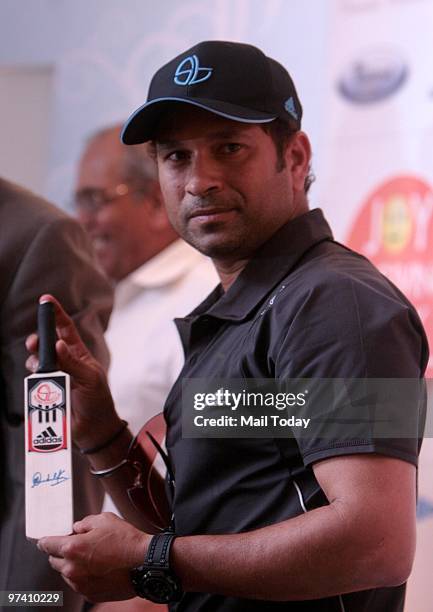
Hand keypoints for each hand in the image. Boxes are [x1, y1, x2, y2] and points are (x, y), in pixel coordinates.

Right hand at [25, 294, 120, 447]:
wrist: (94, 429)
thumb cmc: (97, 401)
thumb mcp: (90, 379)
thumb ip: (73, 362)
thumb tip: (58, 345)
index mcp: (79, 354)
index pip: (65, 329)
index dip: (56, 314)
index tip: (46, 300)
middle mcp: (64, 362)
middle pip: (46, 344)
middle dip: (38, 339)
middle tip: (33, 342)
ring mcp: (55, 376)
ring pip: (37, 362)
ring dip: (36, 362)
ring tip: (41, 370)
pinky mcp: (46, 392)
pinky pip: (34, 381)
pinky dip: (35, 381)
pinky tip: (42, 386)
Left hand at [37, 512, 150, 601]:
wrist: (145, 562)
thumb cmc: (126, 540)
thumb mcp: (104, 520)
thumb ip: (85, 523)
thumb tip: (76, 528)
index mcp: (73, 548)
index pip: (47, 545)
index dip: (44, 541)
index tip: (43, 540)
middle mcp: (72, 569)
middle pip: (54, 561)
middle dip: (60, 552)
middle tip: (75, 545)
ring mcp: (80, 584)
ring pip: (66, 574)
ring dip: (72, 565)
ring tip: (91, 557)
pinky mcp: (90, 594)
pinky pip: (79, 584)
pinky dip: (84, 576)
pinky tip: (98, 568)